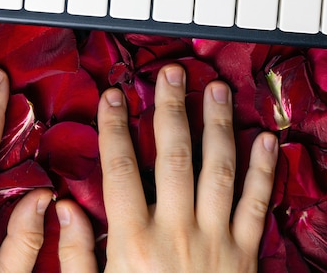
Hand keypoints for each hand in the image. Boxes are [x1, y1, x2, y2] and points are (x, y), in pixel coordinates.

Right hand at [57, 64, 278, 271]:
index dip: (114, 128)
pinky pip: (257, 204)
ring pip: (219, 170)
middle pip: (174, 157)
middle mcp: (176, 231)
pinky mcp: (245, 252)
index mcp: (133, 240)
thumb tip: (60, 206)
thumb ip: (73, 254)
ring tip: (216, 90)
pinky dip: (264, 170)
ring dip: (218, 125)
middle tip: (171, 74)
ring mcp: (215, 239)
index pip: (120, 169)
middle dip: (171, 109)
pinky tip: (266, 139)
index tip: (111, 97)